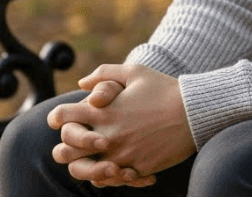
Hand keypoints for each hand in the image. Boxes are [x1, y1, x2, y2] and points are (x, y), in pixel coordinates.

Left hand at [48, 64, 194, 186]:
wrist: (195, 112)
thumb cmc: (165, 89)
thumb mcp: (135, 71)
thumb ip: (104, 73)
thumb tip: (82, 83)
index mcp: (103, 111)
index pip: (61, 117)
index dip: (57, 117)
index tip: (61, 120)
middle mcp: (106, 136)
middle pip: (64, 151)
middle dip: (66, 146)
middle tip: (75, 143)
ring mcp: (120, 155)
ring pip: (85, 171)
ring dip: (85, 166)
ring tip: (95, 160)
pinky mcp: (136, 169)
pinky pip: (112, 181)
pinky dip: (112, 176)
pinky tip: (119, 166)